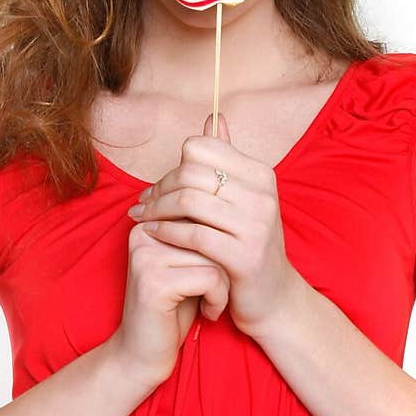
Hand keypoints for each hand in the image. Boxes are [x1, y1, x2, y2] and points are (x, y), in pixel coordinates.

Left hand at [126, 111, 300, 339]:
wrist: (274, 298)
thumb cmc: (249, 246)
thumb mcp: (244, 199)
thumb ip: (227, 160)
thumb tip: (214, 118)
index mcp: (260, 174)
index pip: (200, 148)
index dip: (172, 166)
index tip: (158, 188)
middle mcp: (262, 194)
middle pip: (190, 172)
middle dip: (158, 189)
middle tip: (141, 206)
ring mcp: (256, 225)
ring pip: (188, 201)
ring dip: (156, 211)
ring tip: (142, 221)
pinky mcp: (245, 256)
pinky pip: (193, 235)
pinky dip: (166, 233)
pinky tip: (153, 236)